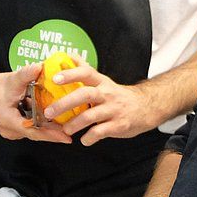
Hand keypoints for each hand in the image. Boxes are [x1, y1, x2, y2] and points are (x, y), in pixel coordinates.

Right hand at [0, 64, 70, 143]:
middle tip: (71, 132)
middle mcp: (8, 130)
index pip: (32, 131)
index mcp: (7, 120)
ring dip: (48, 128)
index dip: (50, 135)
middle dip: (53, 133)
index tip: (66, 137)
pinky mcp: (13, 129)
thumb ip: (26, 73)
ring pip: (33, 132)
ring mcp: (11, 131)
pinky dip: (41, 124)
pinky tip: (53, 119)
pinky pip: (30, 129)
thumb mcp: (12, 79)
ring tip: (66, 125)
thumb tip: (40, 66)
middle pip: (35, 134)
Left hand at [43, 63, 159, 144]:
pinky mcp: (119, 125)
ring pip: (91, 116)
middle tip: (49, 112)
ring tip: (65, 130)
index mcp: (101, 82)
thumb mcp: (103, 80)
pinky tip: (84, 140)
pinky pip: (101, 132)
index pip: (85, 73)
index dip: (70, 74)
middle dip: (64, 104)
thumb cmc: (118, 95)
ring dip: (74, 124)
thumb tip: (67, 56)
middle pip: (84, 94)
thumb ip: (85, 70)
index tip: (54, 79)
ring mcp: (114, 109)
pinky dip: (89, 138)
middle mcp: (107, 93)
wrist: (147, 107)